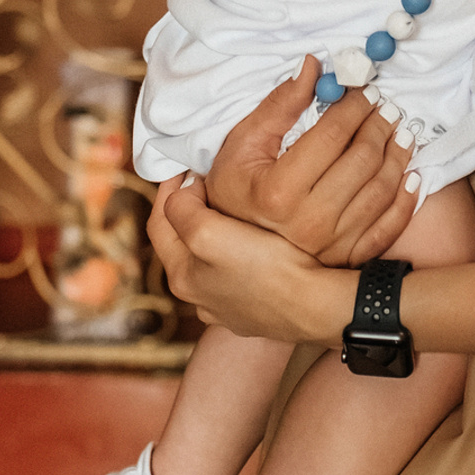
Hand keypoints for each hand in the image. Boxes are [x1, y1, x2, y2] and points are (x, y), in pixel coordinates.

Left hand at [150, 177, 343, 344]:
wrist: (315, 306)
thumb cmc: (266, 269)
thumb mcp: (209, 233)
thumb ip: (183, 211)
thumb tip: (181, 195)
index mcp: (183, 277)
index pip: (158, 224)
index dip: (167, 190)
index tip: (185, 165)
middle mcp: (200, 296)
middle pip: (184, 242)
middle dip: (191, 208)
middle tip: (208, 179)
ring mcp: (228, 306)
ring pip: (212, 258)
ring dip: (216, 229)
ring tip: (233, 205)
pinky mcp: (257, 309)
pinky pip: (239, 272)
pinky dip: (240, 250)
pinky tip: (258, 240)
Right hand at [196, 57, 417, 264]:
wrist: (232, 249)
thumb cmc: (235, 189)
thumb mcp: (243, 144)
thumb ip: (280, 105)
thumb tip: (313, 66)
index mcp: (279, 191)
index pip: (332, 136)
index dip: (354, 106)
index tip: (366, 90)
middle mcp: (308, 222)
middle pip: (362, 161)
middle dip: (379, 127)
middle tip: (387, 108)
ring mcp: (331, 245)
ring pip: (381, 191)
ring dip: (398, 156)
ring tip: (402, 133)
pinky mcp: (346, 259)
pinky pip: (388, 228)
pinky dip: (405, 200)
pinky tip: (411, 177)